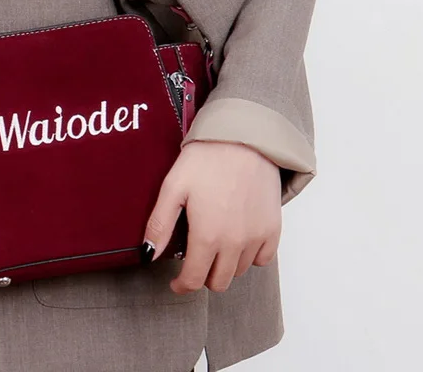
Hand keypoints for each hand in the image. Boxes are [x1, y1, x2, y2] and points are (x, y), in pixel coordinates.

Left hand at [143, 141, 282, 293]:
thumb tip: (149, 254)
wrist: (243, 137)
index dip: (182, 285)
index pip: (194, 280)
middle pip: (219, 282)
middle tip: (194, 260)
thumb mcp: (174, 186)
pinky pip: (263, 258)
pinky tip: (238, 239)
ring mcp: (257, 237)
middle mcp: (235, 243)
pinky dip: (250, 256)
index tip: (176, 282)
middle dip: (203, 277)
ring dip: (225, 265)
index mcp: (207, 236)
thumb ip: (160, 224)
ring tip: (215, 243)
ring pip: (240, 271)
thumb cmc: (207, 158)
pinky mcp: (273, 228)